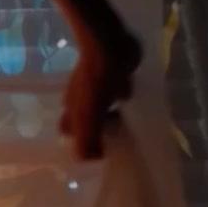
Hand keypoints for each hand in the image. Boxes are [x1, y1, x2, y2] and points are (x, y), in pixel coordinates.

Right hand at [59, 18, 140, 161]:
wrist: (108, 45)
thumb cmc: (96, 81)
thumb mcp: (89, 115)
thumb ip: (87, 139)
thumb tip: (88, 161)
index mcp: (73, 109)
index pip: (72, 132)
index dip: (82, 143)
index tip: (100, 154)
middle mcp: (82, 99)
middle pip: (87, 121)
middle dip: (98, 132)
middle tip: (118, 144)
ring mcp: (98, 87)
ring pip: (103, 108)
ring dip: (113, 118)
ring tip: (130, 129)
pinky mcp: (115, 76)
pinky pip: (119, 95)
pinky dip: (124, 102)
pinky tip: (135, 107)